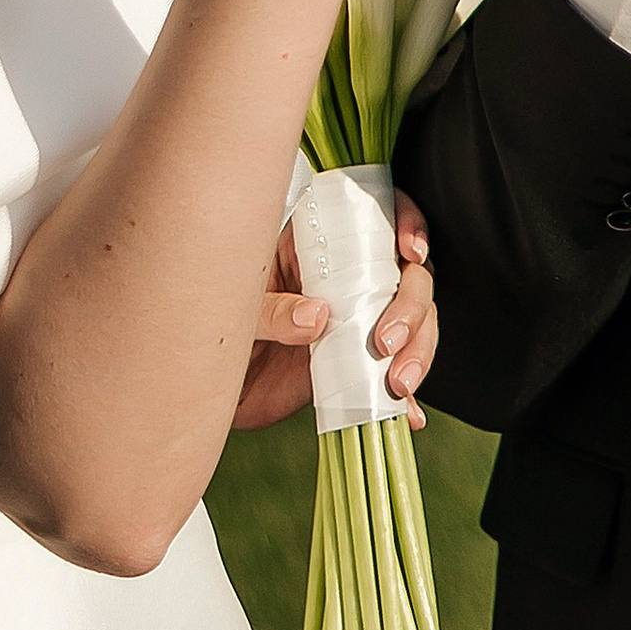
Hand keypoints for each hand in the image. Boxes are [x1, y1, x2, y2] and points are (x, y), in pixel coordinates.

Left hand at [229, 196, 438, 432]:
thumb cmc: (220, 326)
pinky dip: (408, 398)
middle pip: (409, 276)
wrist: (212, 385)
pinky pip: (396, 374)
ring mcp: (360, 322)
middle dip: (412, 306)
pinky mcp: (360, 365)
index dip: (406, 224)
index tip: (409, 250)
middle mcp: (349, 279)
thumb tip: (316, 316)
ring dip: (418, 351)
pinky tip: (408, 413)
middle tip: (388, 340)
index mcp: (320, 245)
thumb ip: (273, 309)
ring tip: (398, 382)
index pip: (377, 217)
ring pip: (415, 324)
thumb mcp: (239, 309)